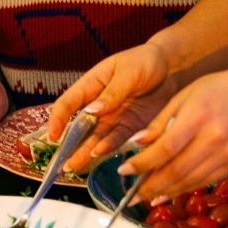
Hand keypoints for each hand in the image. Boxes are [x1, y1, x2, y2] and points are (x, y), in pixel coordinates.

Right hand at [45, 44, 172, 171]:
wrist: (174, 67)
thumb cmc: (147, 61)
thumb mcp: (129, 72)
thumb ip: (112, 93)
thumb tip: (91, 111)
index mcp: (92, 84)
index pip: (68, 103)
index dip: (58, 119)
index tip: (53, 136)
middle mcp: (99, 103)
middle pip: (79, 125)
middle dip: (68, 144)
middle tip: (60, 162)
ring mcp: (114, 116)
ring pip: (95, 137)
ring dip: (84, 151)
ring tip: (74, 166)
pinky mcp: (129, 126)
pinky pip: (115, 139)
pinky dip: (106, 148)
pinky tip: (98, 155)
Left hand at [118, 66, 227, 200]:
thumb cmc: (220, 88)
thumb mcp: (185, 95)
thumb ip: (161, 121)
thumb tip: (136, 144)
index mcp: (199, 116)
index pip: (165, 148)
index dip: (142, 163)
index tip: (123, 170)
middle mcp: (215, 138)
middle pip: (176, 171)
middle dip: (149, 186)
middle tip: (130, 195)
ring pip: (190, 181)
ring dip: (165, 192)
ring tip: (145, 197)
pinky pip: (205, 182)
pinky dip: (184, 189)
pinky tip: (169, 192)